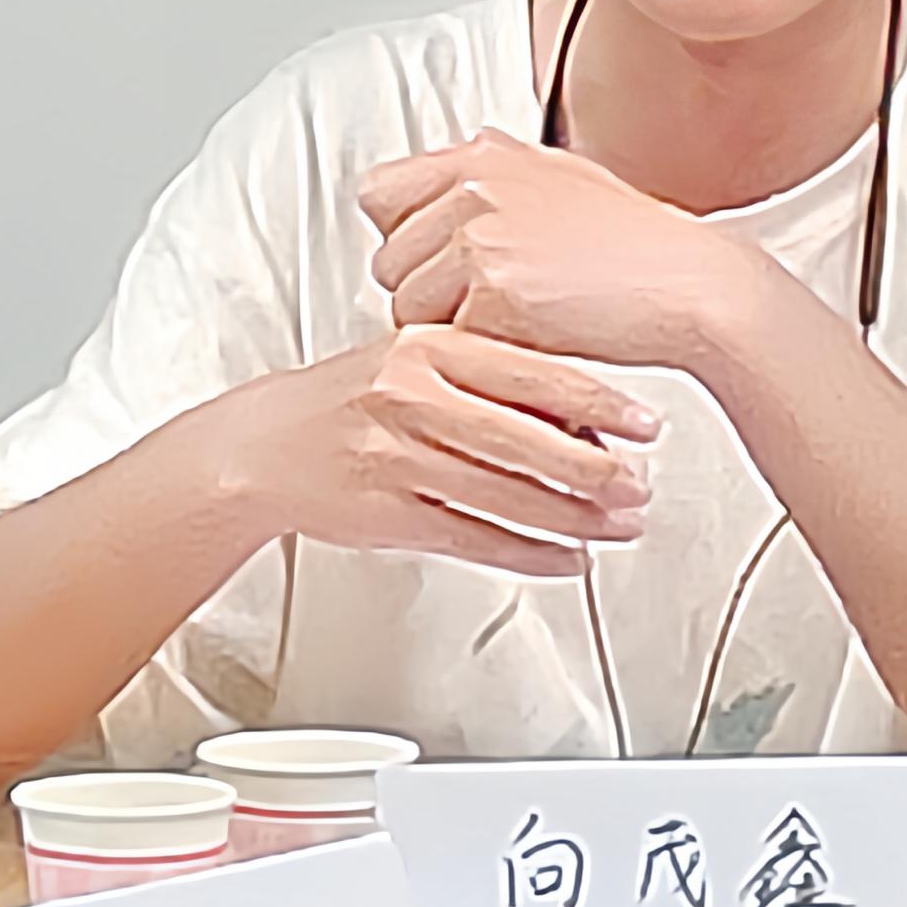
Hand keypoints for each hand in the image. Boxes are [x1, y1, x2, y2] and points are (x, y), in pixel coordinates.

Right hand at [191, 325, 661, 577]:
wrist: (260, 446)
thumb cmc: (346, 399)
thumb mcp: (411, 357)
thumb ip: (485, 372)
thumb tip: (577, 408)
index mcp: (426, 348)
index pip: (529, 372)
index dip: (596, 401)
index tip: (645, 421)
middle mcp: (412, 398)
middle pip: (526, 439)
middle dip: (597, 470)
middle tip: (642, 484)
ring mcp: (399, 459)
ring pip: (508, 495)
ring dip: (575, 518)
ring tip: (621, 526)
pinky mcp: (391, 515)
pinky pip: (476, 539)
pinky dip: (529, 554)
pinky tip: (566, 559)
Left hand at [361, 134, 768, 374]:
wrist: (692, 286)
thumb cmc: (636, 243)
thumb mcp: (561, 176)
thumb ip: (496, 169)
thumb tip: (456, 157)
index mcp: (481, 157)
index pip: (378, 194)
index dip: (403, 235)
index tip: (438, 259)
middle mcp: (472, 189)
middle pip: (387, 260)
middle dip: (425, 291)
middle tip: (487, 303)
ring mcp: (480, 239)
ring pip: (406, 307)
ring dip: (447, 327)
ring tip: (511, 322)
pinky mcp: (494, 294)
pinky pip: (446, 341)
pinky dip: (479, 352)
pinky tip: (527, 340)